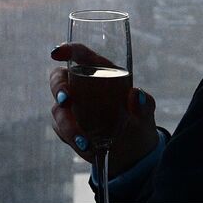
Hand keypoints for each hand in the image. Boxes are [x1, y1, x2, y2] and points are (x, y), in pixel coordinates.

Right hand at [48, 42, 159, 178]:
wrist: (133, 153)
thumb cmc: (138, 123)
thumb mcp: (145, 113)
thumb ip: (143, 104)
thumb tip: (136, 94)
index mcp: (101, 73)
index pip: (80, 55)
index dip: (67, 49)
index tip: (56, 53)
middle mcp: (83, 87)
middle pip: (59, 78)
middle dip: (58, 88)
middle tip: (65, 101)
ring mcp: (73, 107)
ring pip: (58, 109)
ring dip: (68, 124)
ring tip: (85, 141)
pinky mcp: (68, 126)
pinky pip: (60, 128)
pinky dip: (70, 138)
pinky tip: (87, 147)